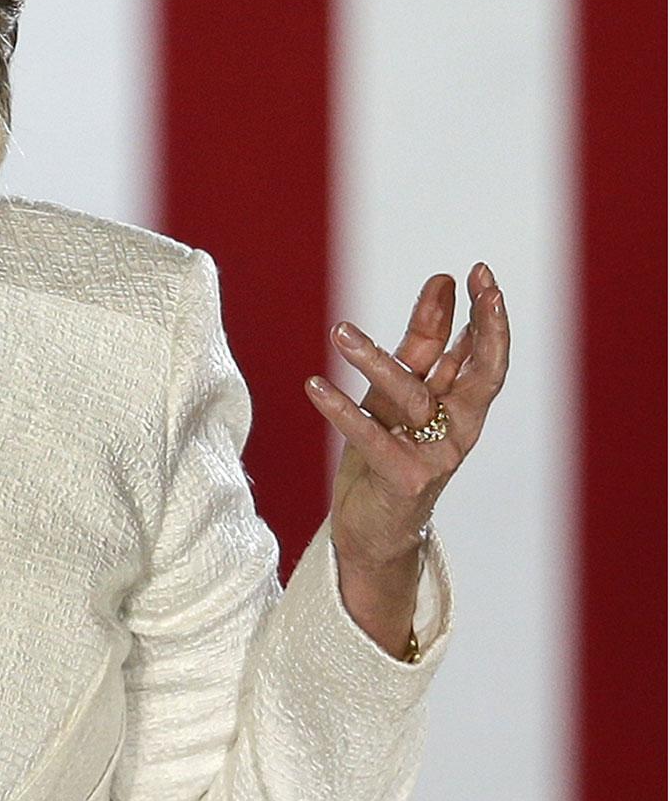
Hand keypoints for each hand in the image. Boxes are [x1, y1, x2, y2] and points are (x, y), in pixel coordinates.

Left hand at [305, 264, 509, 652]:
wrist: (370, 528)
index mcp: (463, 406)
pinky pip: (370, 438)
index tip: (477, 272)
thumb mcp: (399, 392)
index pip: (486, 355)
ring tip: (338, 330)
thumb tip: (441, 285)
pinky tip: (314, 386)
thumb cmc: (387, 452)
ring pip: (409, 397)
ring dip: (374, 360)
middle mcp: (459, 428)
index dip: (486, 315)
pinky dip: (340, 411)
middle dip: (479, 325)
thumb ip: (422, 344)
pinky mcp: (404, 479)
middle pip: (478, 372)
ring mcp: (437, 455)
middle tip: (469, 282)